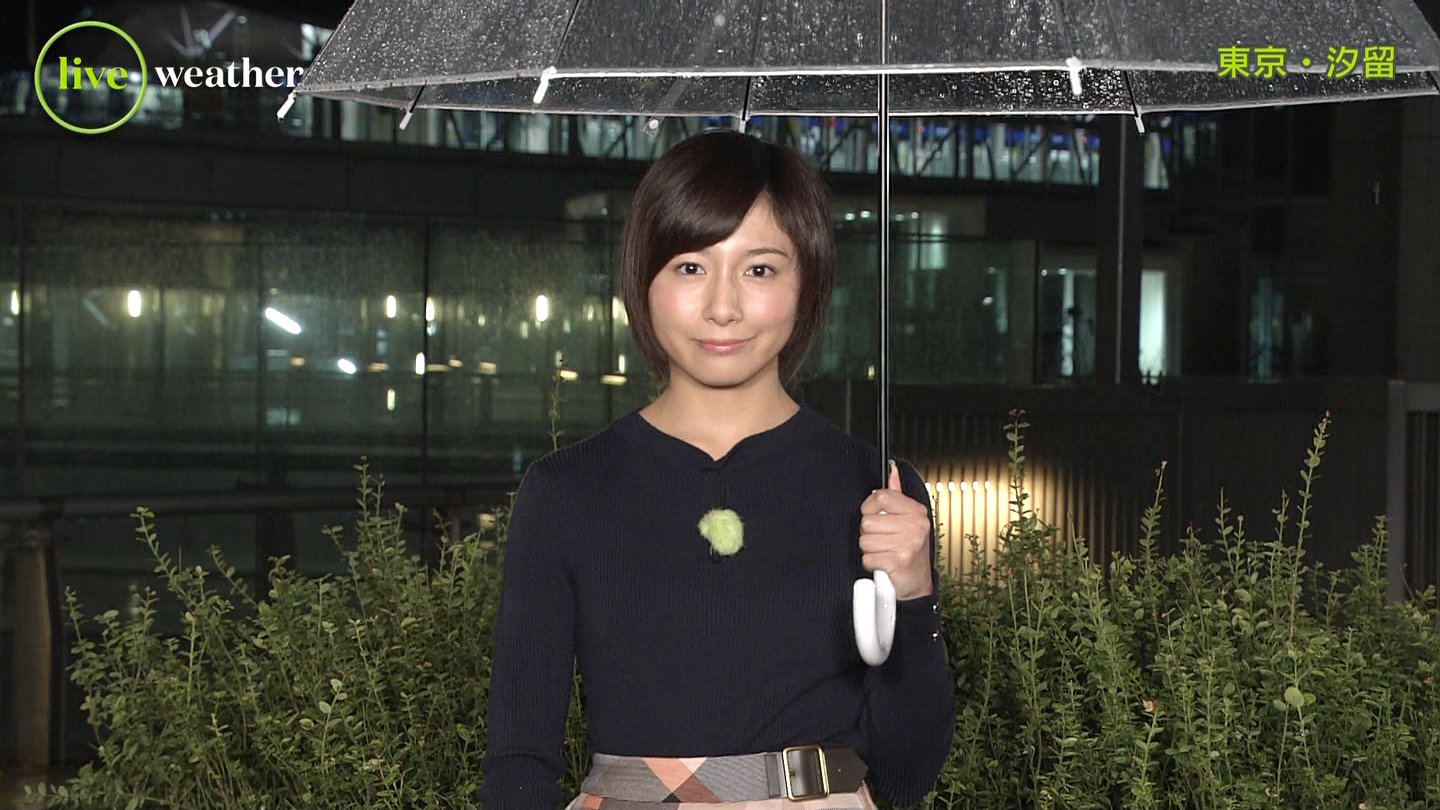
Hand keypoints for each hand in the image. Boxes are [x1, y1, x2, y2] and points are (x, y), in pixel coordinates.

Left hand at [859, 459, 933, 600]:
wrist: (917, 582)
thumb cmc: (909, 550)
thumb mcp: (907, 519)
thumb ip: (897, 493)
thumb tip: (892, 469)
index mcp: (916, 512)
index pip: (881, 496)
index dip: (870, 507)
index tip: (875, 516)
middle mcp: (915, 526)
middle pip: (868, 521)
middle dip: (870, 533)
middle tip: (883, 540)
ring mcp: (908, 544)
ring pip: (865, 540)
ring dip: (870, 550)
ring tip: (884, 552)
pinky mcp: (898, 562)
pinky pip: (867, 557)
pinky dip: (871, 563)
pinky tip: (884, 563)